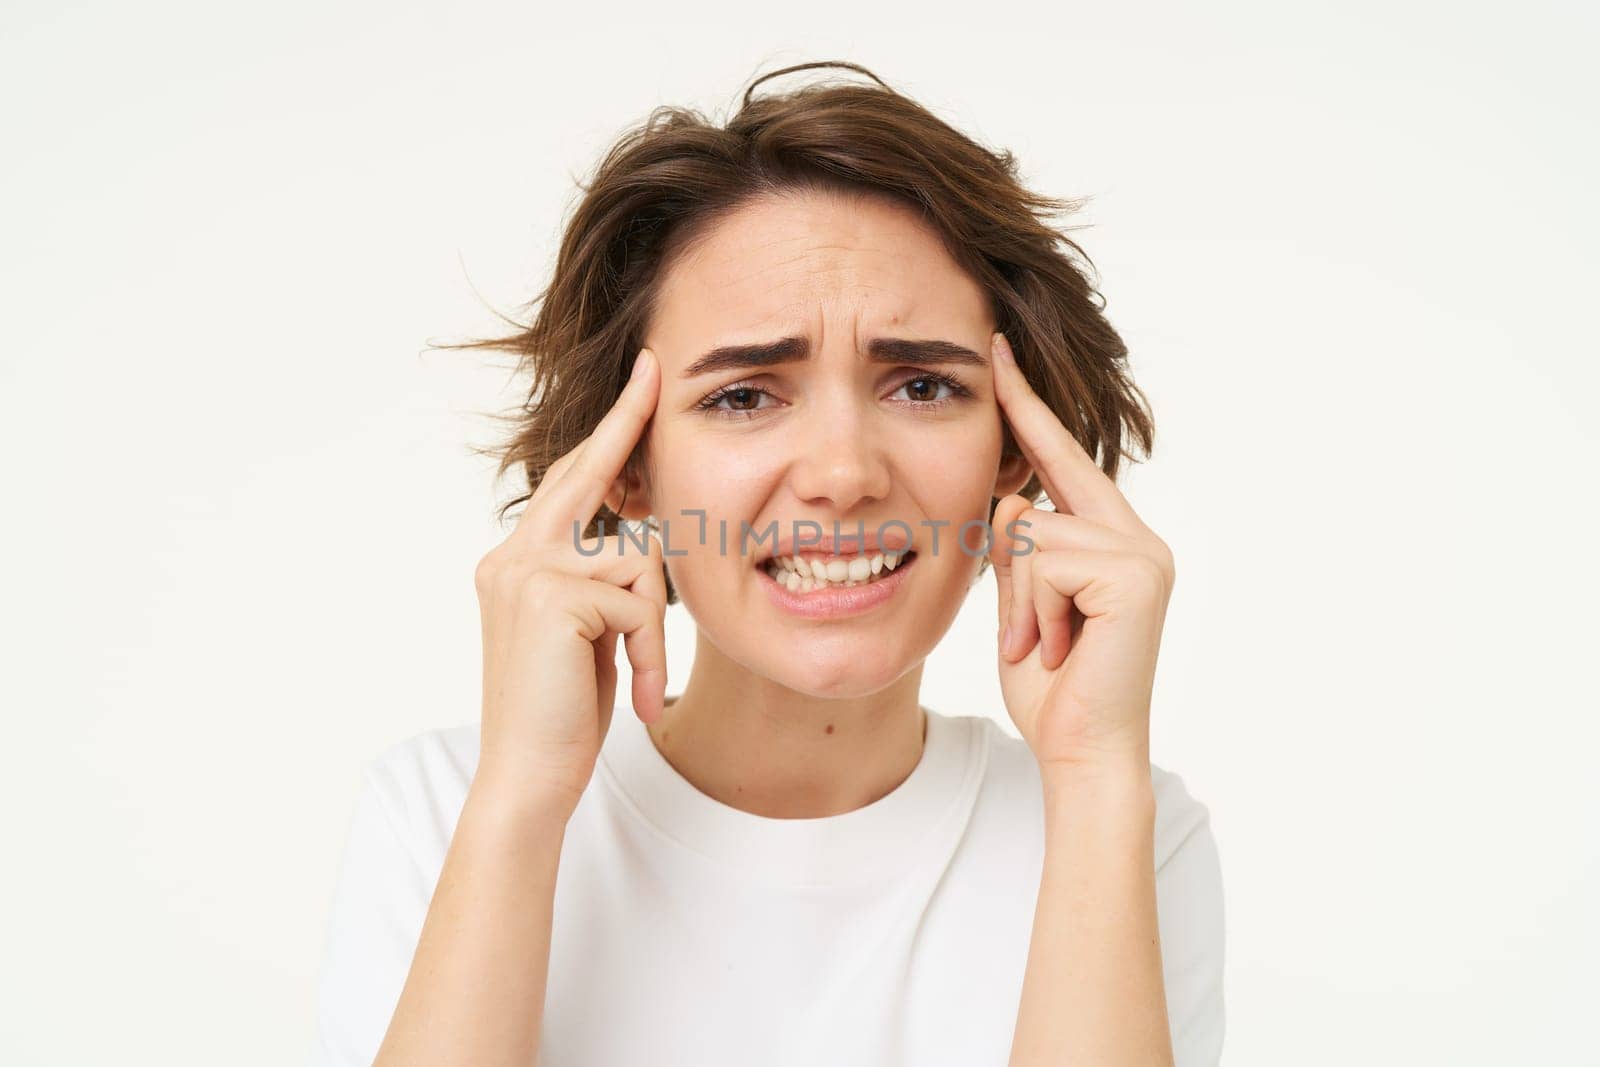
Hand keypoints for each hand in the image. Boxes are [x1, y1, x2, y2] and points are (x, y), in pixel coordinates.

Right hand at [469, 348, 667, 813]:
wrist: (527, 780)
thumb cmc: (563, 717)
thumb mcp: (585, 638)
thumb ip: (597, 586)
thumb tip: (638, 541)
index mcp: (516, 563)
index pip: (568, 485)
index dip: (605, 436)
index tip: (639, 386)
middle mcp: (512, 556)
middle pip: (586, 475)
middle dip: (626, 423)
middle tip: (655, 372)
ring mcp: (527, 572)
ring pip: (639, 562)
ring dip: (654, 632)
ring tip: (640, 686)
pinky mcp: (553, 597)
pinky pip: (640, 604)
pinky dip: (652, 655)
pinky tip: (636, 699)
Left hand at [987, 333, 1175, 777]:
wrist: (1082, 750)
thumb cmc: (1051, 687)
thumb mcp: (1021, 602)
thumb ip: (1019, 548)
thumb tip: (1012, 499)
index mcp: (1111, 538)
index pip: (1058, 458)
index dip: (1026, 405)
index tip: (996, 350)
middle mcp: (1136, 536)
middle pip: (1030, 501)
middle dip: (1013, 578)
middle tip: (1040, 642)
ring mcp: (1141, 551)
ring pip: (1029, 531)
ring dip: (1021, 603)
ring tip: (1051, 648)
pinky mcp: (1135, 573)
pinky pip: (1045, 560)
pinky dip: (1036, 611)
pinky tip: (1063, 648)